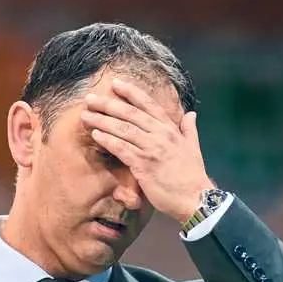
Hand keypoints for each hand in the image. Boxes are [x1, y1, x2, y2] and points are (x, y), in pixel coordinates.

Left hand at [81, 78, 212, 225]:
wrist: (196, 197)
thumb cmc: (193, 175)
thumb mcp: (194, 147)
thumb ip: (189, 129)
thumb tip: (191, 114)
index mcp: (171, 129)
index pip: (149, 105)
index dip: (131, 93)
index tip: (116, 83)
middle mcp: (161, 134)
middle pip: (130, 114)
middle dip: (108, 104)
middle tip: (90, 98)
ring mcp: (151, 148)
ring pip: (123, 129)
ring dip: (102, 120)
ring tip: (86, 115)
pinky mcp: (143, 164)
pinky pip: (121, 148)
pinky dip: (108, 140)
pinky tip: (96, 135)